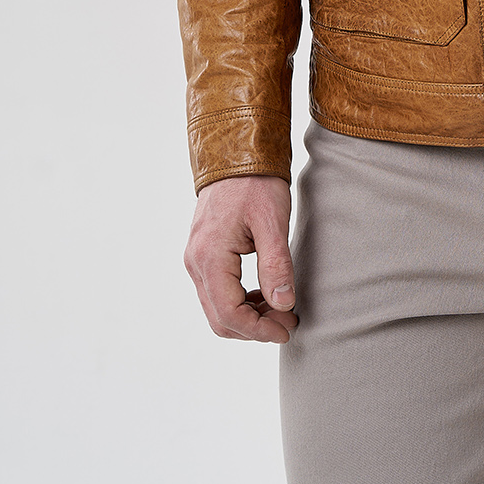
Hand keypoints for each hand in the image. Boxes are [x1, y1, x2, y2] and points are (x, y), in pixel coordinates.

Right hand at [183, 174, 297, 343]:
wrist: (236, 153)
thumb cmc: (255, 182)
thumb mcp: (272, 220)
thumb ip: (276, 264)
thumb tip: (284, 304)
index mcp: (210, 257)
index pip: (230, 314)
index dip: (260, 330)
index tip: (288, 328)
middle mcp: (195, 263)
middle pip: (219, 319)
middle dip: (254, 328)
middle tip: (288, 320)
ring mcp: (196, 259)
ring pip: (216, 308)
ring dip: (248, 316)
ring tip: (281, 307)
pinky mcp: (203, 254)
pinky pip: (216, 292)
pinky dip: (240, 301)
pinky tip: (265, 293)